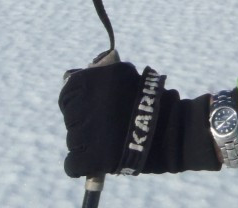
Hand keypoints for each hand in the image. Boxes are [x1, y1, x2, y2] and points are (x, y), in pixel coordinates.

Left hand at [58, 61, 221, 176]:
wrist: (170, 129)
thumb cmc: (149, 99)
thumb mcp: (125, 75)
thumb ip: (100, 74)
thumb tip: (72, 77)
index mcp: (92, 81)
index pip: (68, 93)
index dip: (76, 101)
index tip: (86, 107)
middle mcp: (85, 104)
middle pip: (70, 117)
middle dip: (83, 121)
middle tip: (102, 125)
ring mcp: (87, 133)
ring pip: (73, 140)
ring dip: (85, 142)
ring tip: (106, 141)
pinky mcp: (91, 158)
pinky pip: (73, 164)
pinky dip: (81, 164)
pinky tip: (95, 160)